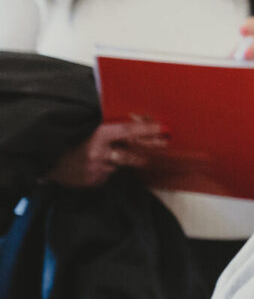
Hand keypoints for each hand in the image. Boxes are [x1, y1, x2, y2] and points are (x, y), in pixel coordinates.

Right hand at [46, 118, 168, 186]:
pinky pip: (109, 174)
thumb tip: (135, 117)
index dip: (146, 130)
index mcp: (97, 136)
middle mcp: (99, 154)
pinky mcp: (94, 181)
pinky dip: (108, 168)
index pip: (128, 132)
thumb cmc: (68, 139)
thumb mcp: (87, 126)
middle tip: (163, 143)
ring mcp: (97, 169)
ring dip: (126, 159)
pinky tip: (98, 164)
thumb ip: (108, 124)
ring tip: (129, 154)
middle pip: (132, 153)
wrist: (44, 160)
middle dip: (149, 148)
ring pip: (120, 164)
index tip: (162, 128)